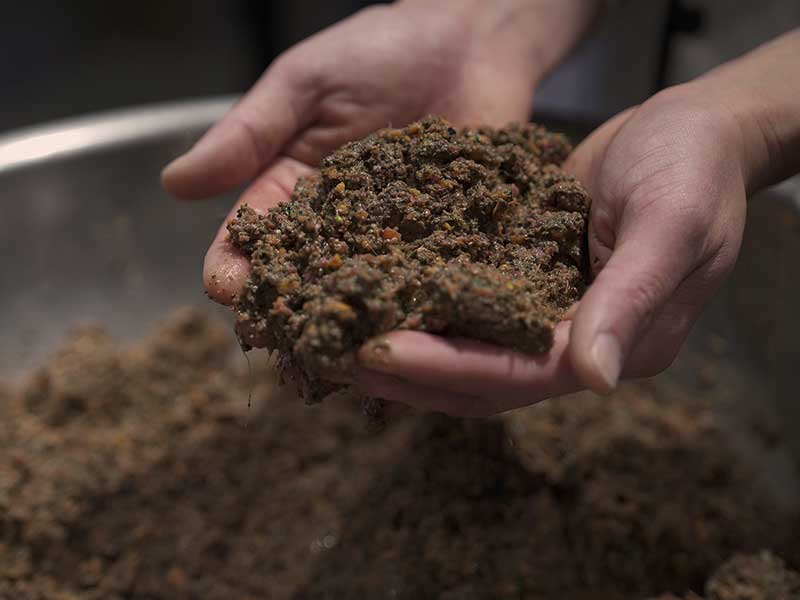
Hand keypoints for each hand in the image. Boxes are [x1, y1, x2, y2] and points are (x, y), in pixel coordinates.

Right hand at [162, 1, 596, 306]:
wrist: (469, 40)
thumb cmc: (379, 52)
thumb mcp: (305, 85)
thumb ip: (250, 133)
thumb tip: (175, 183)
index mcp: (293, 190)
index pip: (252, 237)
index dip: (235, 264)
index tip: (226, 287)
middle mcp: (339, 226)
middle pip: (303, 280)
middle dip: (288, 309)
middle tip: (280, 338)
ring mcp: (393, 240)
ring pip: (362, 295)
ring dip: (350, 323)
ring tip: (343, 350)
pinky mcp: (447, 244)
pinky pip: (428, 284)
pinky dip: (418, 310)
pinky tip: (413, 334)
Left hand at [355, 83, 749, 415]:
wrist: (691, 128)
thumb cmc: (695, 168)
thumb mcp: (673, 224)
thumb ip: (631, 298)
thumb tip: (594, 379)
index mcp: (621, 341)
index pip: (522, 374)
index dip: (450, 369)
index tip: (380, 354)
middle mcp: (579, 340)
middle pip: (486, 378)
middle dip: (415, 374)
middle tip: (343, 357)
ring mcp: (552, 312)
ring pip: (472, 351)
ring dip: (412, 351)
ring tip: (345, 337)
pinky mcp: (530, 280)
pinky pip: (471, 307)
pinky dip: (428, 308)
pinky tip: (382, 296)